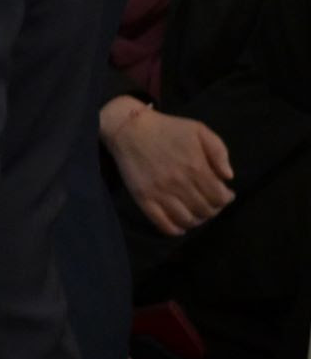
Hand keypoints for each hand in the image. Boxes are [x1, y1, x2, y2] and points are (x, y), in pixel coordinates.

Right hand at [101, 101, 233, 235]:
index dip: (226, 199)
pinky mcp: (144, 199)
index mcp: (196, 168)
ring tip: (196, 211)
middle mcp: (179, 184)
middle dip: (213, 209)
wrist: (129, 128)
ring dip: (196, 220)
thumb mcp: (199, 130)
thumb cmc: (168, 128)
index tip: (224, 194)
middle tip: (209, 202)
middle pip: (205, 211)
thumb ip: (219, 151)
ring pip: (187, 220)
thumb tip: (228, 177)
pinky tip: (180, 225)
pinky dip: (175, 230)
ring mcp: (160, 193)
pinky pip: (163, 224)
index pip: (220, 198)